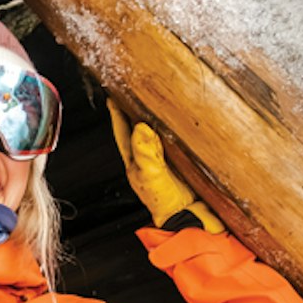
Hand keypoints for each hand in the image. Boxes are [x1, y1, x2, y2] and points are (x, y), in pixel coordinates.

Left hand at [108, 99, 224, 233]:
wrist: (189, 215)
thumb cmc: (166, 202)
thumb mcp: (153, 176)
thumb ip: (146, 153)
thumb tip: (139, 128)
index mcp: (134, 161)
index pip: (122, 132)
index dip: (117, 113)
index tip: (112, 95)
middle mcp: (145, 157)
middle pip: (136, 127)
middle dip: (134, 108)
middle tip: (134, 87)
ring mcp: (161, 157)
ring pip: (154, 130)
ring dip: (153, 115)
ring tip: (153, 96)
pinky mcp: (178, 157)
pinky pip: (170, 137)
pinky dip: (170, 125)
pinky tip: (175, 116)